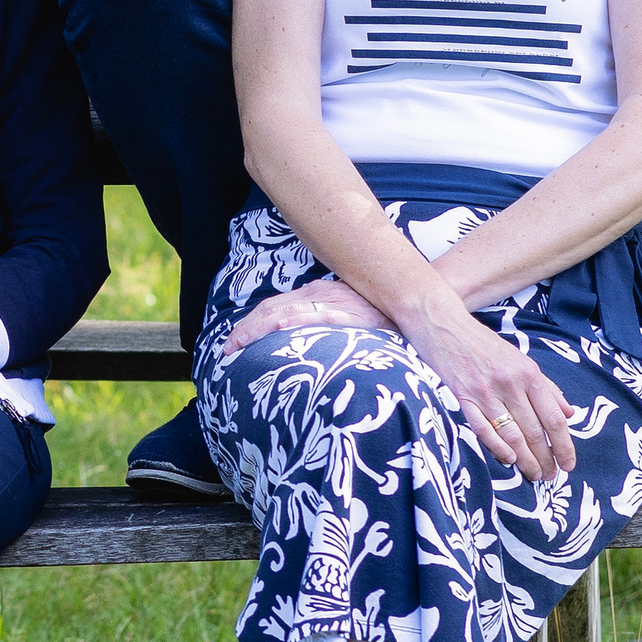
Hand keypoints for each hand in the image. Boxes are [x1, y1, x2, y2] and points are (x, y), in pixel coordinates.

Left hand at [217, 275, 392, 358]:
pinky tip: (272, 329)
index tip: (235, 338)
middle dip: (245, 328)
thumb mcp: (352, 314)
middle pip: (271, 308)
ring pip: (281, 312)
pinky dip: (287, 322)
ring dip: (255, 329)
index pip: (276, 306)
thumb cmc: (386, 313)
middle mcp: (319, 294)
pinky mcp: (344, 313)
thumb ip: (331, 322)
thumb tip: (313, 342)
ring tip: (236, 345)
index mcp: (319, 294)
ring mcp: (331, 302)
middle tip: (226, 348)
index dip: (252, 321)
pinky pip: (310, 316)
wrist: (415, 301)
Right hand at [404, 299, 577, 481]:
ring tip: (532, 475)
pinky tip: (507, 459)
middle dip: (545, 459)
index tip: (569, 464)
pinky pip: (483, 428)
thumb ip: (546, 386)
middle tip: (549, 477)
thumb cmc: (481, 342)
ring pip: (512, 434)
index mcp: (529, 374)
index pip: (554, 418)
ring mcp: (485, 391)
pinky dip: (497, 447)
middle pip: (534, 431)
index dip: (564, 445)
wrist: (441, 322)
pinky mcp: (461, 396)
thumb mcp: (519, 358)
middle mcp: (510, 383)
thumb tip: (569, 414)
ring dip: (525, 459)